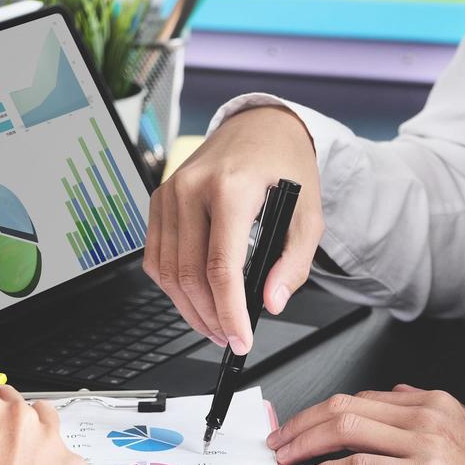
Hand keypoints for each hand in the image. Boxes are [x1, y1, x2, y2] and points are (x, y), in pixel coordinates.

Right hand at [143, 104, 323, 354]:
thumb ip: (293, 262)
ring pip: (167, 271)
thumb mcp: (308, 214)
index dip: (229, 312)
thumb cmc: (284, 165)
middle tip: (230, 338)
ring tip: (214, 326)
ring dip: (189, 308)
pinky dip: (173, 285)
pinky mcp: (159, 200)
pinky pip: (156, 256)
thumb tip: (272, 302)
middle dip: (210, 317)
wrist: (260, 126)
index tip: (240, 339)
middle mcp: (192, 188)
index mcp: (231, 188)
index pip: (221, 267)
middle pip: (189, 275)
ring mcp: (170, 193)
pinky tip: (195, 298)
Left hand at [268, 385, 464, 464]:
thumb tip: (399, 392)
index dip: (323, 412)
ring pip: (347, 430)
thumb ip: (433, 411)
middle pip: (346, 407)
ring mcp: (426, 444)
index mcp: (437, 404)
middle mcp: (429, 416)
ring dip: (307, 444)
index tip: (301, 428)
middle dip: (303, 423)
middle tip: (281, 441)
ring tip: (288, 458)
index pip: (363, 398)